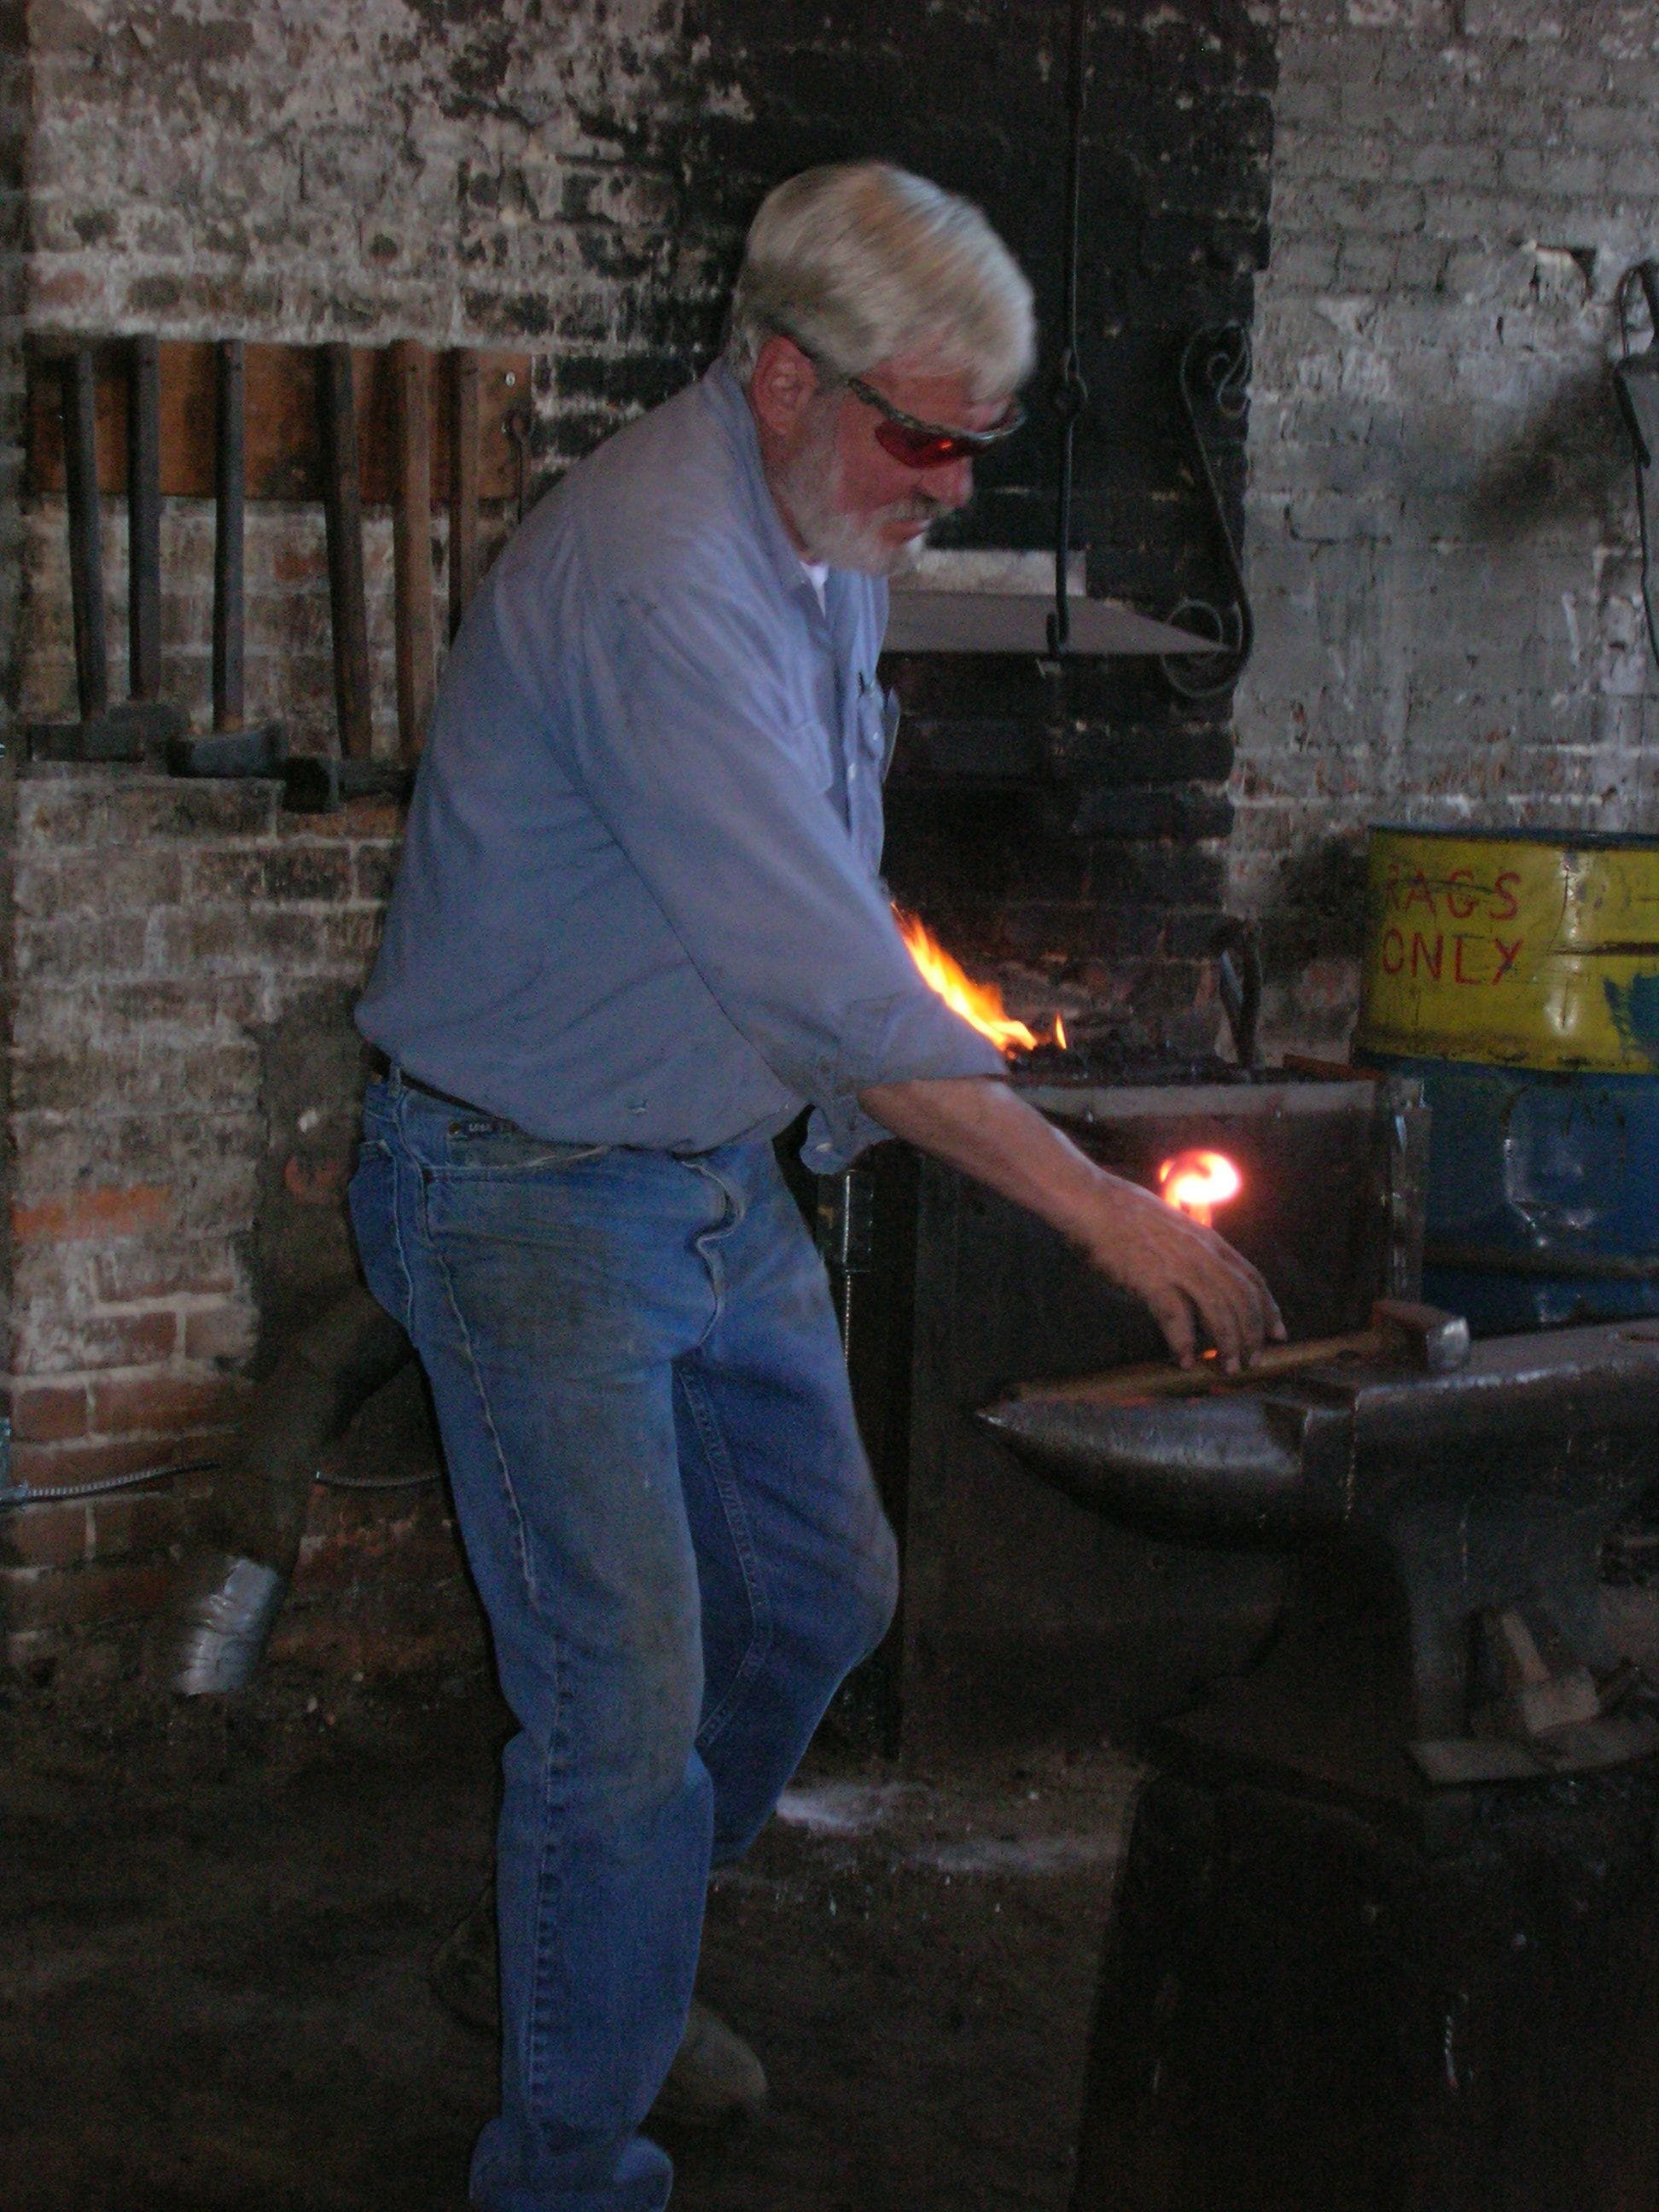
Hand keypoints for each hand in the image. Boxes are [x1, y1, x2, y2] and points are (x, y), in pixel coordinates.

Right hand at [1069, 1169, 1284, 1371]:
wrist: (1094, 1202)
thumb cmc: (1126, 1211)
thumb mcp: (1175, 1224)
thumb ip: (1191, 1247)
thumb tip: (1199, 1271)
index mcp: (1210, 1241)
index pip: (1252, 1277)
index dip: (1269, 1308)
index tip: (1277, 1332)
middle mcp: (1203, 1255)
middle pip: (1243, 1299)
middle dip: (1253, 1334)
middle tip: (1253, 1361)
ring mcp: (1180, 1267)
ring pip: (1220, 1312)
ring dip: (1228, 1343)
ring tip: (1228, 1368)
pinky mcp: (1154, 1281)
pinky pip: (1178, 1319)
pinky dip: (1185, 1344)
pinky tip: (1186, 1360)